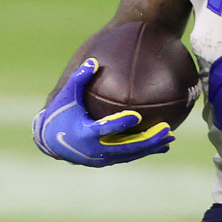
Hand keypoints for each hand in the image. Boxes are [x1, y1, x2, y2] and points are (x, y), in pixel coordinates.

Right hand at [32, 59, 173, 166]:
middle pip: (125, 147)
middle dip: (147, 140)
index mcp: (83, 134)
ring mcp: (102, 158)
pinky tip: (165, 146)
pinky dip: (146, 151)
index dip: (119, 124)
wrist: (50, 142)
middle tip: (166, 129)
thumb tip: (93, 61)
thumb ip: (79, 79)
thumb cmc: (60, 114)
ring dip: (151, 146)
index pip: (104, 129)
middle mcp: (94, 150)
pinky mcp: (107, 161)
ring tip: (171, 136)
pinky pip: (130, 156)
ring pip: (131, 154)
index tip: (136, 115)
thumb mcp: (66, 96)